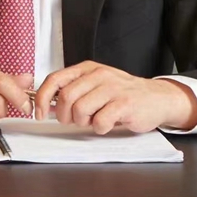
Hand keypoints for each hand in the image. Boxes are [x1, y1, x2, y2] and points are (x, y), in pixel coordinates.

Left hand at [34, 61, 196, 133]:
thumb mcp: (95, 84)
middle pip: (66, 97)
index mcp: (87, 68)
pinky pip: (100, 122)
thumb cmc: (122, 93)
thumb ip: (73, 90)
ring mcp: (112, 88)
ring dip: (84, 122)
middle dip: (65, 115)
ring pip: (81, 110)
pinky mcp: (124, 103)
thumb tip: (48, 105)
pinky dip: (100, 128)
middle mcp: (98, 74)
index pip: (55, 79)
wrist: (156, 97)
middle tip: (75, 121)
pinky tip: (109, 123)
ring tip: (95, 119)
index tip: (39, 113)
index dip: (43, 98)